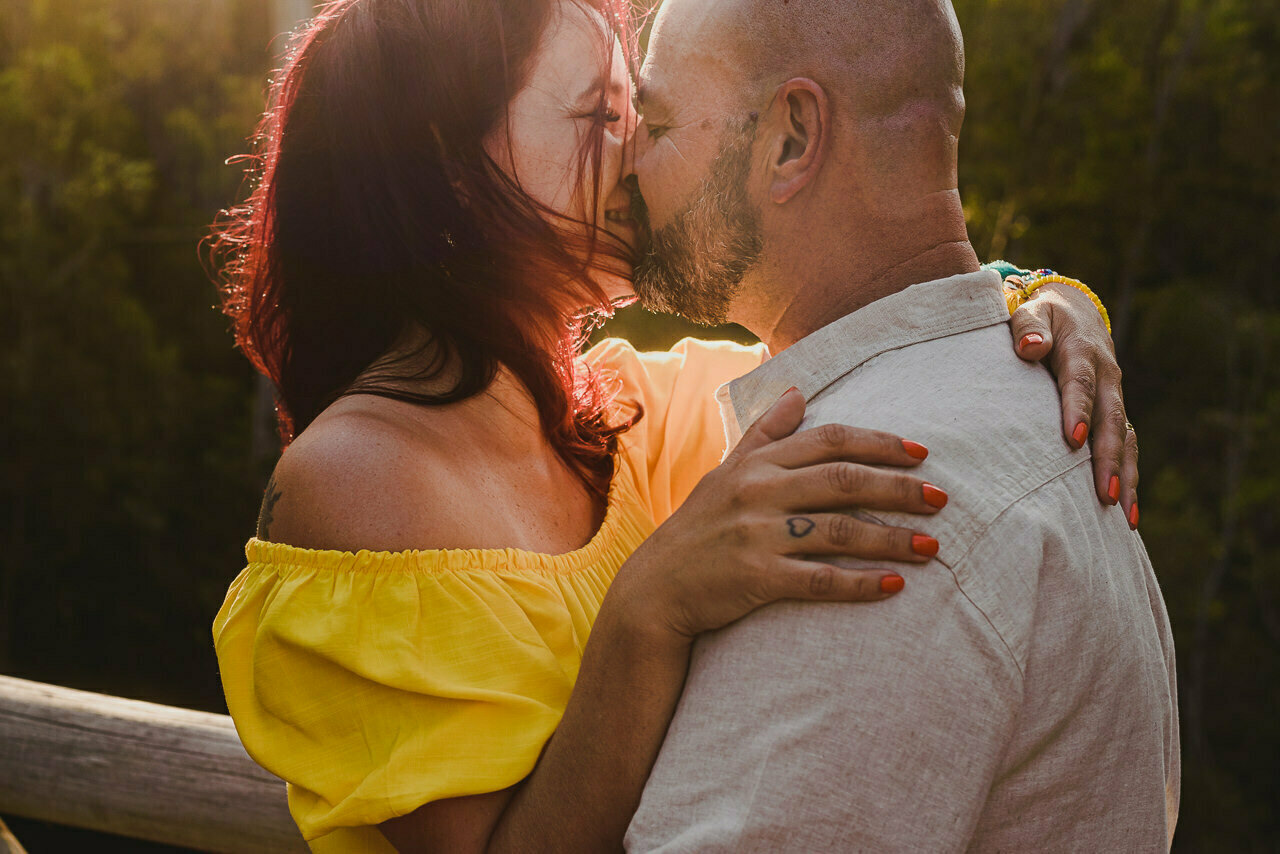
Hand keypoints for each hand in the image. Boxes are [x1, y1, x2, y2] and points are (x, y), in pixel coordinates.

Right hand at [619, 388, 943, 643]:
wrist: (654, 589)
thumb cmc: (697, 529)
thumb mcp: (725, 473)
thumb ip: (765, 435)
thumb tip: (797, 393)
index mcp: (757, 464)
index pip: (828, 441)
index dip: (879, 444)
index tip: (921, 455)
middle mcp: (758, 492)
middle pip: (843, 481)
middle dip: (898, 489)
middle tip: (941, 500)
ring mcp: (757, 535)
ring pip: (838, 531)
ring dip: (891, 538)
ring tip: (931, 546)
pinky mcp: (756, 577)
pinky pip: (819, 579)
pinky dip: (860, 582)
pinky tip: (894, 585)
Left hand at [1008, 280, 1138, 527]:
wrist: (1075, 315)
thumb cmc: (1042, 320)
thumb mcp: (1032, 313)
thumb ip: (1028, 328)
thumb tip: (1030, 347)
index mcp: (1082, 352)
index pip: (1080, 382)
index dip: (1078, 409)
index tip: (1073, 439)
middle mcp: (1106, 377)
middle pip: (1111, 420)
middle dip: (1108, 458)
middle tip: (1103, 494)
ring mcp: (1114, 398)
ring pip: (1124, 440)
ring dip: (1124, 476)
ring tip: (1121, 514)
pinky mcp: (1115, 415)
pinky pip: (1126, 448)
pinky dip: (1128, 478)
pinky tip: (1126, 513)